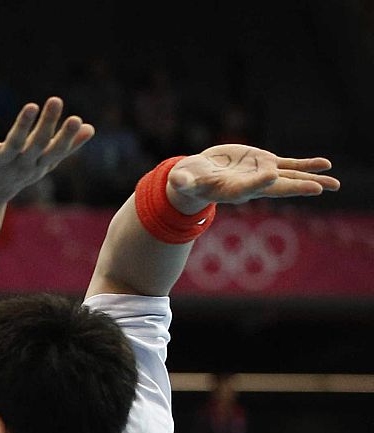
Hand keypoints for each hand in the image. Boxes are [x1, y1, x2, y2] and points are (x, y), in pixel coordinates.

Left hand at [0, 97, 93, 207]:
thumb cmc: (18, 173)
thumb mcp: (43, 163)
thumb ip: (65, 146)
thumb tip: (91, 129)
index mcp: (38, 164)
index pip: (55, 151)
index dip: (66, 138)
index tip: (76, 120)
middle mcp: (21, 164)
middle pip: (36, 145)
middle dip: (47, 124)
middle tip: (56, 100)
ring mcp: (0, 162)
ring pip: (12, 144)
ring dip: (22, 125)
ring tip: (32, 106)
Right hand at [166, 145, 337, 213]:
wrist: (200, 175)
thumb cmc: (188, 180)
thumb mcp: (183, 179)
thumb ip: (183, 181)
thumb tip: (179, 180)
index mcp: (232, 190)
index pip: (248, 186)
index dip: (259, 181)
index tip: (272, 174)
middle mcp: (252, 185)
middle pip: (278, 187)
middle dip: (298, 187)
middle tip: (319, 189)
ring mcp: (261, 174)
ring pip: (291, 176)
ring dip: (312, 179)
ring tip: (334, 184)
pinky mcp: (265, 163)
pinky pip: (291, 165)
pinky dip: (307, 165)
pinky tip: (325, 164)